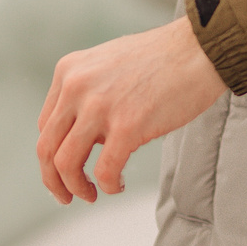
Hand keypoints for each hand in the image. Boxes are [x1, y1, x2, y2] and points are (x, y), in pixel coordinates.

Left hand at [36, 14, 227, 202]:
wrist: (200, 49)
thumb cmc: (163, 59)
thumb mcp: (107, 64)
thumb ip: (88, 92)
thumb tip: (83, 135)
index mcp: (69, 71)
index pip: (45, 126)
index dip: (52, 154)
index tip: (66, 170)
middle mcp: (76, 86)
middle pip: (46, 148)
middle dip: (54, 180)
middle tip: (67, 196)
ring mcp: (100, 106)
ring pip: (66, 164)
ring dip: (75, 188)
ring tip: (92, 194)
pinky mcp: (127, 126)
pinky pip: (104, 172)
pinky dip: (108, 186)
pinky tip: (119, 185)